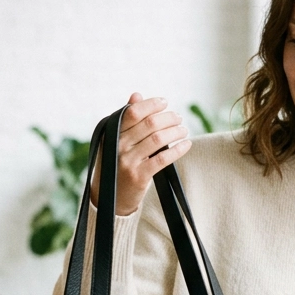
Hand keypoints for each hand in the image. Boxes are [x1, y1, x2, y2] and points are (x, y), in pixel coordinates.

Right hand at [91, 92, 191, 216]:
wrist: (108, 199)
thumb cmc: (116, 165)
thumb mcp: (115, 141)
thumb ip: (126, 119)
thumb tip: (136, 95)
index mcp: (112, 134)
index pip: (133, 112)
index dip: (151, 104)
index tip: (165, 102)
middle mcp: (118, 146)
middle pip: (149, 124)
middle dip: (168, 118)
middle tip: (178, 118)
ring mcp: (127, 161)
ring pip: (158, 139)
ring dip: (175, 131)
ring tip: (184, 130)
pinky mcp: (138, 176)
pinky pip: (162, 159)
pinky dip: (177, 150)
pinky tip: (186, 145)